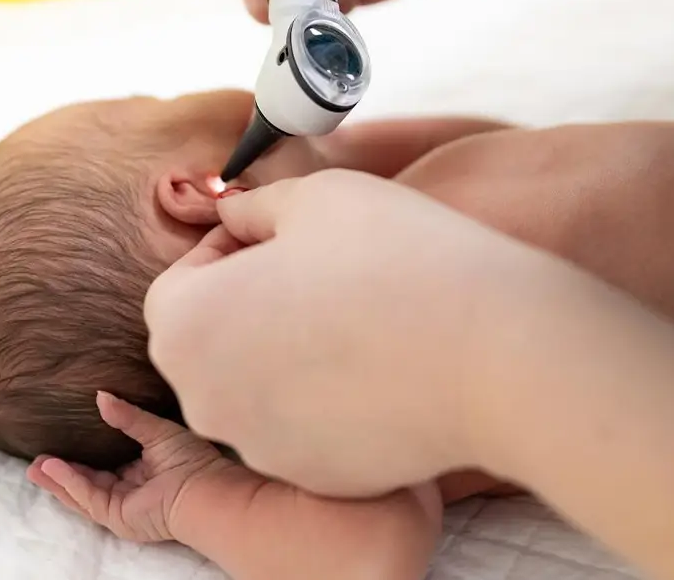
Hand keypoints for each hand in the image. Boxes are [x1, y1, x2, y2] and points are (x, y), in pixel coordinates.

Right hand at [26, 391, 251, 542]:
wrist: (203, 488)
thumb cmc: (191, 458)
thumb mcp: (155, 429)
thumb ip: (127, 416)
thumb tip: (100, 396)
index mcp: (141, 468)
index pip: (105, 464)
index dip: (82, 455)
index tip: (60, 442)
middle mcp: (129, 488)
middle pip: (87, 481)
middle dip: (60, 473)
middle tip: (34, 461)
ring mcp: (122, 505)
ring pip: (82, 493)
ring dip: (58, 480)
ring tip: (34, 468)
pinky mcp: (118, 517)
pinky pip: (89, 499)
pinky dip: (71, 484)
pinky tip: (55, 470)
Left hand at [144, 170, 540, 496]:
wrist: (493, 355)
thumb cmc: (396, 258)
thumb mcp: (314, 196)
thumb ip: (255, 206)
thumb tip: (237, 216)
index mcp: (187, 327)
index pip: (180, 281)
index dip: (229, 250)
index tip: (283, 236)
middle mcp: (206, 400)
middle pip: (212, 339)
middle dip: (250, 302)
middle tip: (321, 271)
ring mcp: (260, 449)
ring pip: (257, 385)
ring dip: (288, 348)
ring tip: (359, 313)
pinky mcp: (316, 476)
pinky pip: (303, 424)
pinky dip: (327, 395)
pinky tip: (382, 362)